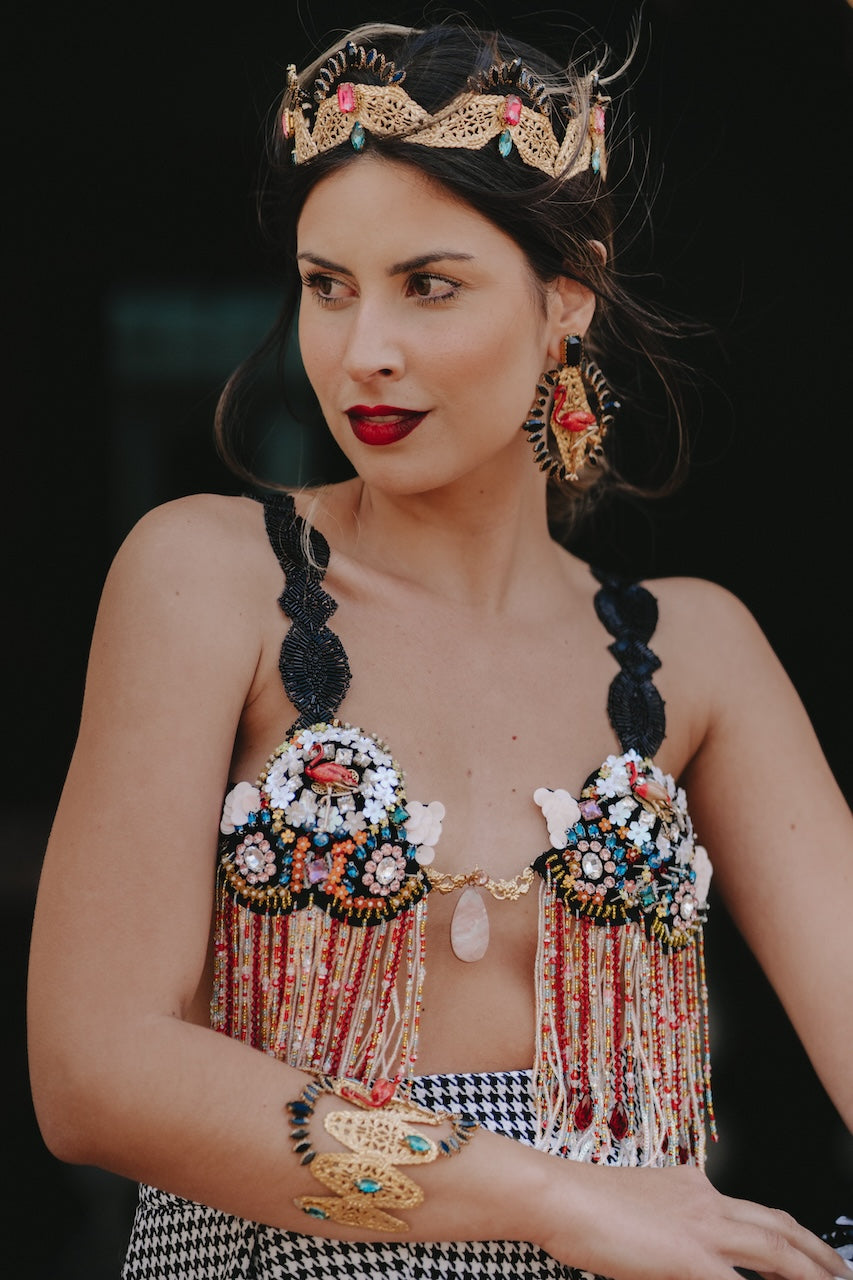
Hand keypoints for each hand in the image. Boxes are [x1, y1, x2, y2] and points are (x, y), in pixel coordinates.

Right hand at [538, 1165, 846, 1279]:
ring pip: (778, 1253)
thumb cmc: (582, 1201)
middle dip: (819, 1255)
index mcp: (693, 1187)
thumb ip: (669, 1216)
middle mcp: (707, 1201)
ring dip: (810, 1272)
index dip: (791, 1235)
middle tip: (843, 1274)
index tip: (808, 1253)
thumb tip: (676, 1242)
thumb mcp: (639, 1202)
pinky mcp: (690, 1259)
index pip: (755, 1213)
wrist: (559, 1193)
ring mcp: (702, 1230)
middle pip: (780, 1229)